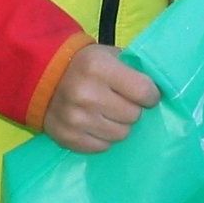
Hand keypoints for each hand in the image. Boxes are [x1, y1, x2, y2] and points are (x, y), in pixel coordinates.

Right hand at [44, 42, 159, 153]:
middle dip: (132, 109)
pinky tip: (94, 123)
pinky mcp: (67, 138)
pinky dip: (103, 137)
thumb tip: (160, 91)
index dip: (150, 95)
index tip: (145, 94)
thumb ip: (134, 70)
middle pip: (133, 115)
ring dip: (119, 124)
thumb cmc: (85, 64)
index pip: (144, 92)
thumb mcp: (109, 55)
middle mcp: (86, 95)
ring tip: (107, 113)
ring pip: (121, 134)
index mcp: (98, 68)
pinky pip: (103, 147)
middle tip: (121, 102)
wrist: (43, 77)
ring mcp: (75, 119)